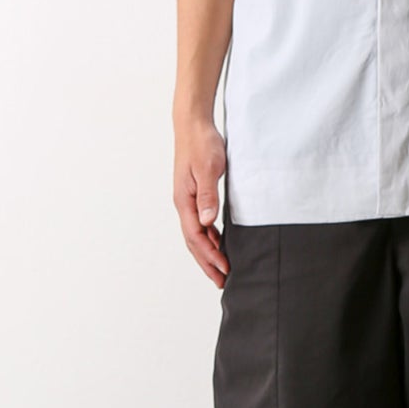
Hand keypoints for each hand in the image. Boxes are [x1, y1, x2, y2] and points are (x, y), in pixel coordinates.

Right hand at [173, 118, 230, 285]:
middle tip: (222, 282)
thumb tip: (207, 222)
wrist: (193, 125)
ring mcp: (187, 201)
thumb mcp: (209, 169)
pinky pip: (200, 224)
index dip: (211, 256)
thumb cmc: (202, 144)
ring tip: (221, 270)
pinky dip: (209, 238)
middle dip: (207, 263)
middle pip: (193, 242)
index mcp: (184, 201)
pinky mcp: (194, 195)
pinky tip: (219, 244)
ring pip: (196, 235)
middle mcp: (183, 204)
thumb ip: (208, 195)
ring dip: (208, 253)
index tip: (225, 269)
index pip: (197, 237)